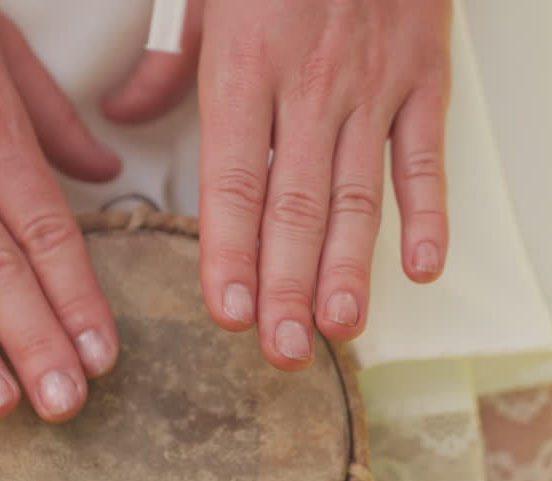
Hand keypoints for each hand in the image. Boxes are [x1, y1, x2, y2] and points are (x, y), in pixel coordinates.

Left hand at [107, 0, 452, 369]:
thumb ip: (169, 60)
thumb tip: (121, 119)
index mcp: (248, 65)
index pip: (234, 177)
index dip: (229, 248)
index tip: (226, 311)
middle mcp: (312, 84)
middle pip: (297, 202)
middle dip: (288, 282)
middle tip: (281, 350)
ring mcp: (375, 84)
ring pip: (360, 191)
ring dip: (351, 265)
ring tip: (339, 328)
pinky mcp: (426, 77)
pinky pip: (427, 155)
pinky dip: (430, 212)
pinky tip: (423, 267)